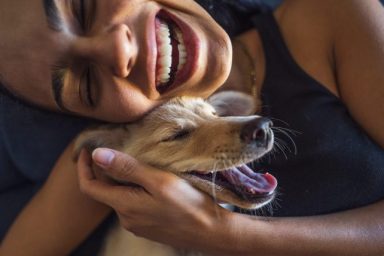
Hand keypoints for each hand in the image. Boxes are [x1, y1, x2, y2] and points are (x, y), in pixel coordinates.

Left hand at [77, 148, 233, 252]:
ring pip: (122, 197)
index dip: (83, 167)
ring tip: (140, 163)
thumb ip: (128, 168)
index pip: (89, 187)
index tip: (86, 150)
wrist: (211, 231)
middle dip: (108, 171)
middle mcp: (126, 218)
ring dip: (124, 180)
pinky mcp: (149, 227)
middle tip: (120, 149)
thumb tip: (97, 155)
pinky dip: (135, 191)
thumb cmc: (188, 204)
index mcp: (124, 205)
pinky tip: (151, 182)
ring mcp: (137, 225)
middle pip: (106, 191)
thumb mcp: (158, 181)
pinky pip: (134, 205)